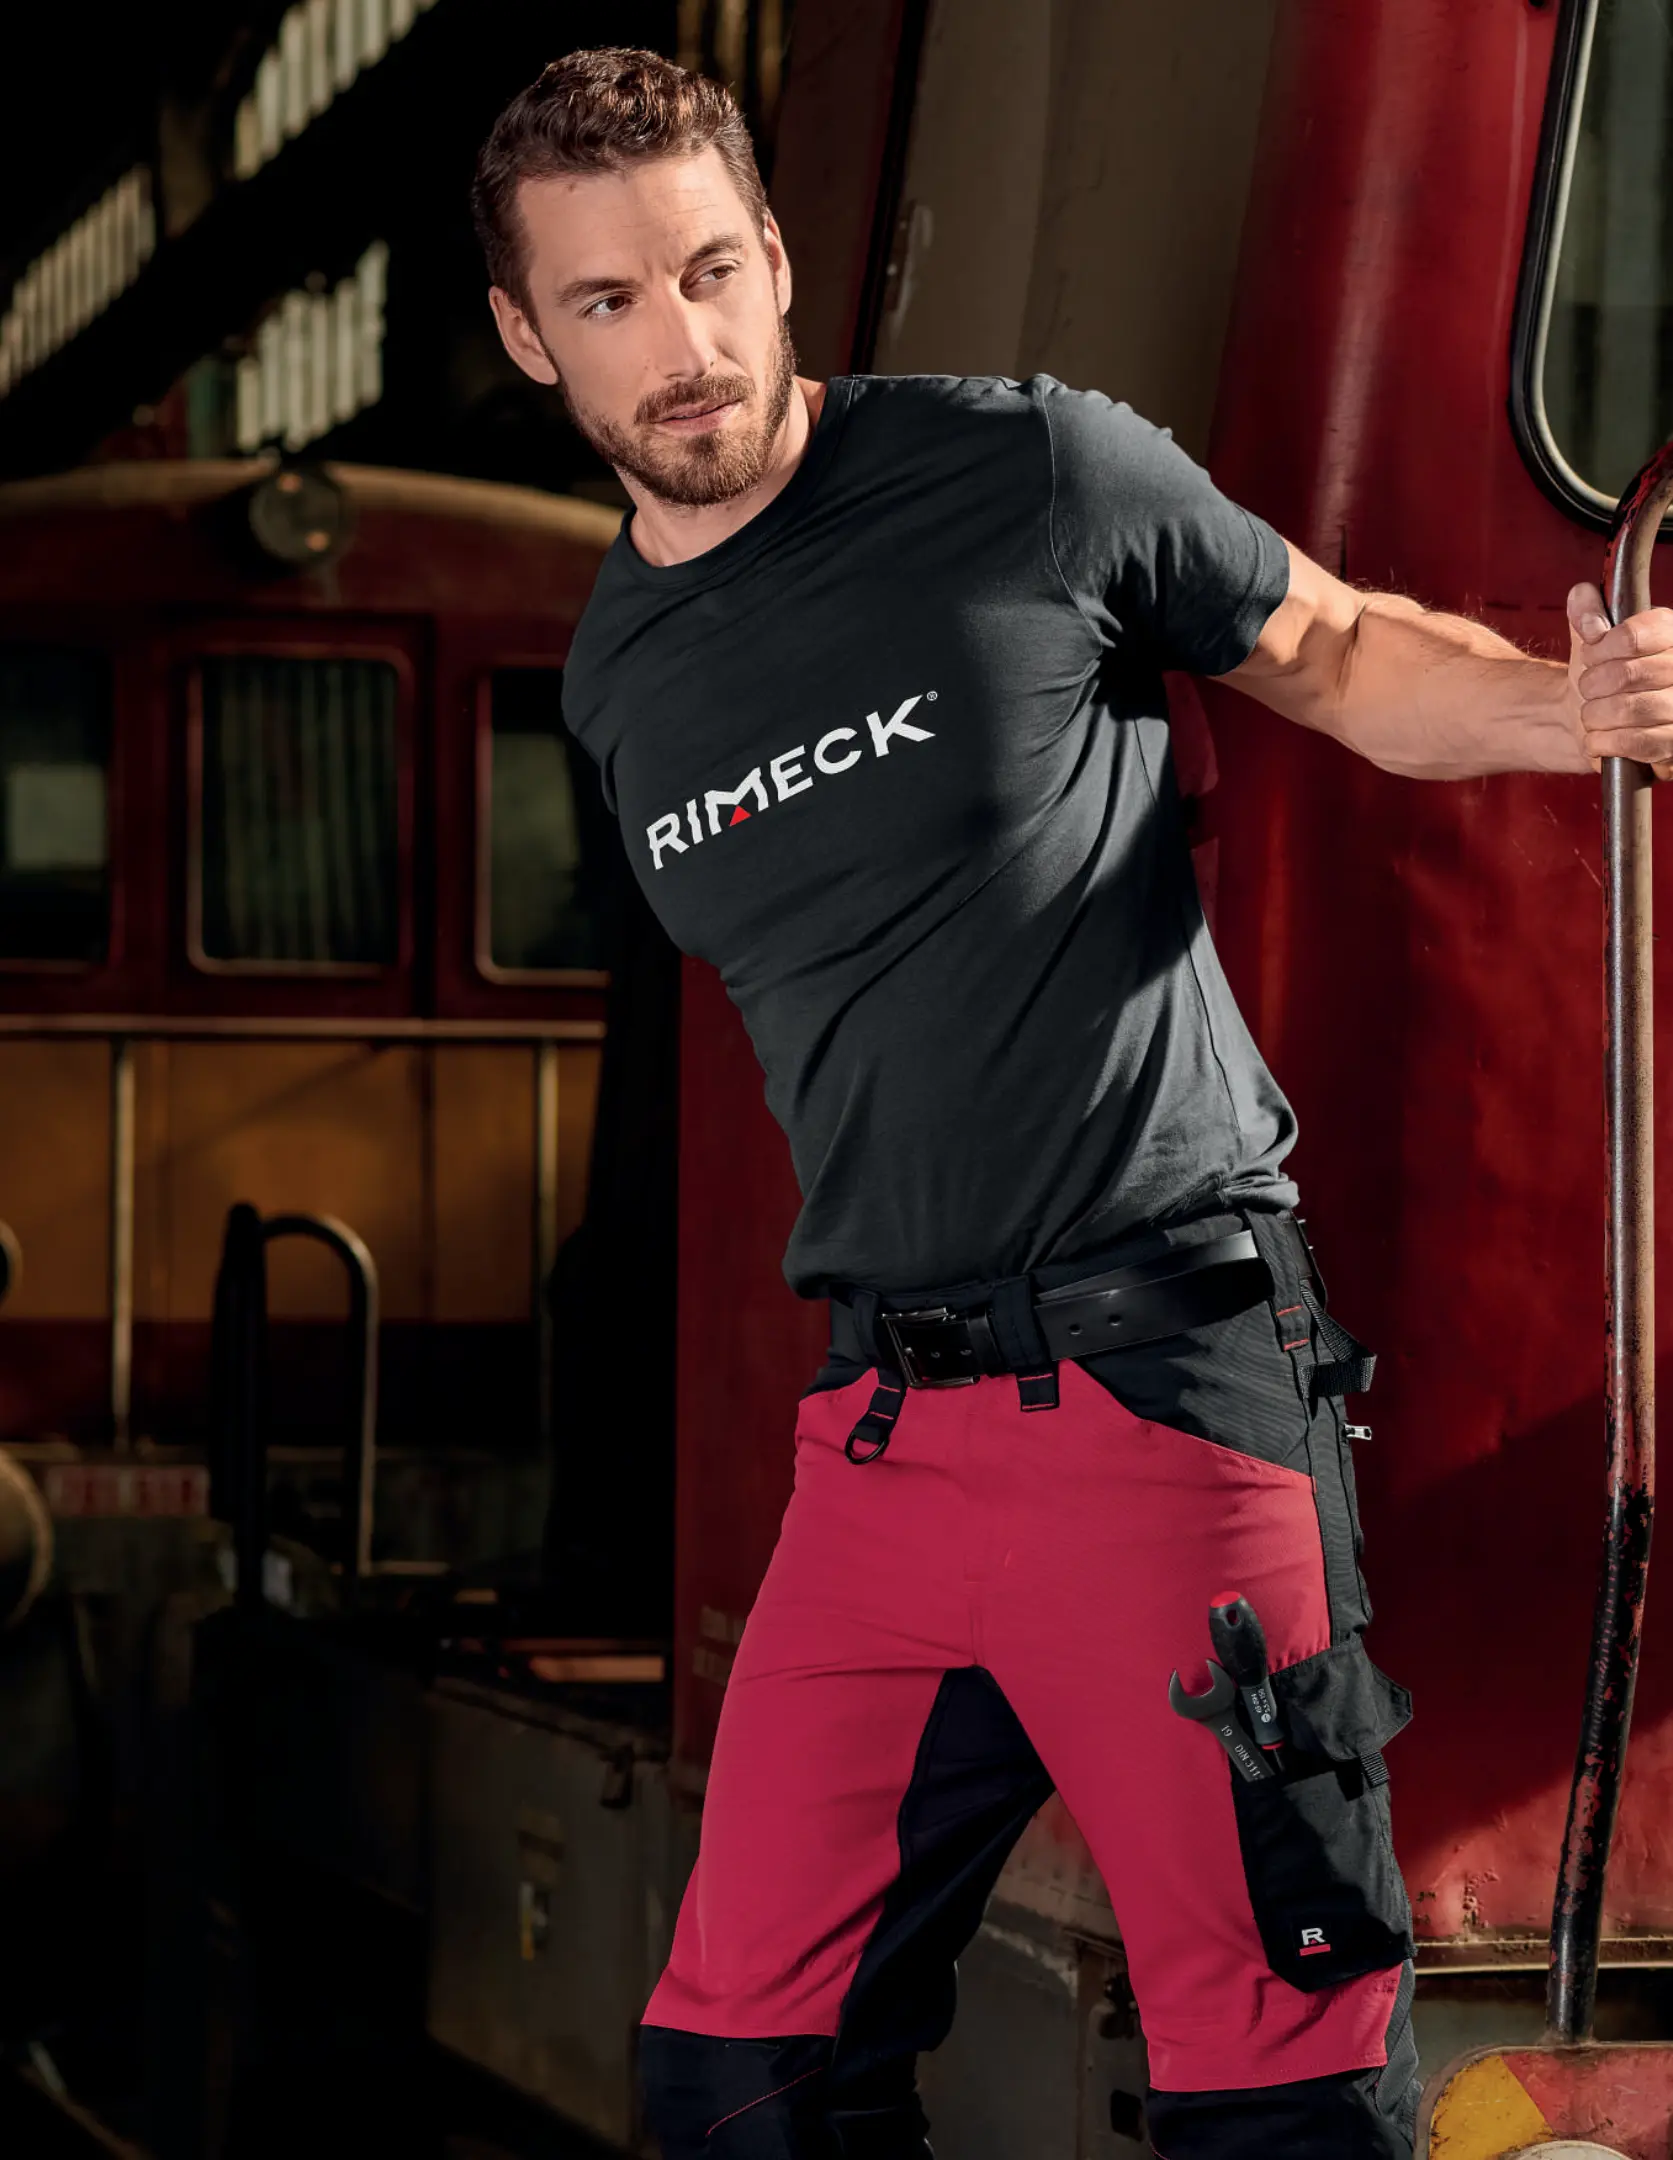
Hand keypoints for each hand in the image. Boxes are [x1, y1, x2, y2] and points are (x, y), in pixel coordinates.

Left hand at [1567, 582, 1672, 778]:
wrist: (1595, 719)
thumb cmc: (1599, 674)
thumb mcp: (1589, 637)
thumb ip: (1586, 612)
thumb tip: (1584, 603)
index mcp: (1670, 631)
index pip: (1633, 636)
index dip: (1600, 648)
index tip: (1591, 654)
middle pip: (1627, 675)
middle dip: (1593, 684)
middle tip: (1588, 687)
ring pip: (1630, 710)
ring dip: (1595, 714)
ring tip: (1591, 713)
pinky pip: (1637, 742)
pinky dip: (1604, 741)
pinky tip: (1596, 737)